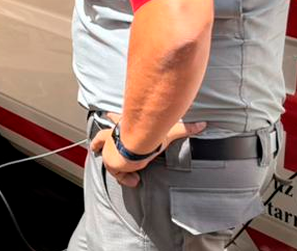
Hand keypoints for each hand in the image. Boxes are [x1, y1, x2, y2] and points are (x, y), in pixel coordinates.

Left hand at [91, 113, 205, 187]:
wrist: (138, 141)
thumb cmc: (150, 132)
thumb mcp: (167, 129)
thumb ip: (184, 128)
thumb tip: (203, 125)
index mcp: (123, 124)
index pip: (116, 119)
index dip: (112, 118)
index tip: (107, 115)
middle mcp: (113, 135)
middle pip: (102, 138)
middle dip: (97, 142)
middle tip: (93, 146)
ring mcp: (110, 149)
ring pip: (109, 159)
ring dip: (118, 167)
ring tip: (128, 176)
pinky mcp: (111, 162)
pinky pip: (117, 174)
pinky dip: (125, 178)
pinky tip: (134, 181)